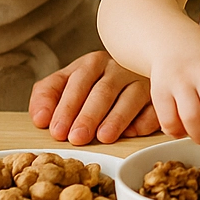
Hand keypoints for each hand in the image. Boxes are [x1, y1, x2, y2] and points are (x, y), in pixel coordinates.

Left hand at [30, 50, 159, 144]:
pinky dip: (145, 120)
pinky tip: (133, 132)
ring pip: (131, 97)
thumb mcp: (64, 84)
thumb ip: (46, 96)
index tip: (56, 130)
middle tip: (77, 137)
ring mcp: (141, 80)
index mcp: (93, 63)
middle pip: (103, 91)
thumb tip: (40, 119)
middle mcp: (118, 68)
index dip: (66, 107)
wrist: (130, 69)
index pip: (77, 82)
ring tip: (103, 137)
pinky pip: (154, 107)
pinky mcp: (158, 96)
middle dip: (88, 116)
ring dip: (117, 118)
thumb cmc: (90, 84)